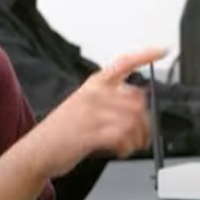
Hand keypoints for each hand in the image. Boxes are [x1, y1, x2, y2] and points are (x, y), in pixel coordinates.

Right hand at [30, 48, 164, 177]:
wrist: (37, 150)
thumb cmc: (62, 130)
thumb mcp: (84, 105)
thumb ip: (110, 101)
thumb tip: (139, 106)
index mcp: (94, 84)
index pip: (124, 62)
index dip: (145, 54)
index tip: (162, 50)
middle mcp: (94, 94)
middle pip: (138, 100)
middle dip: (145, 122)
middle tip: (142, 135)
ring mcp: (91, 113)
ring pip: (133, 120)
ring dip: (138, 138)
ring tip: (130, 145)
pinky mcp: (90, 133)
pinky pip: (122, 136)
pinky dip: (127, 146)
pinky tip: (121, 150)